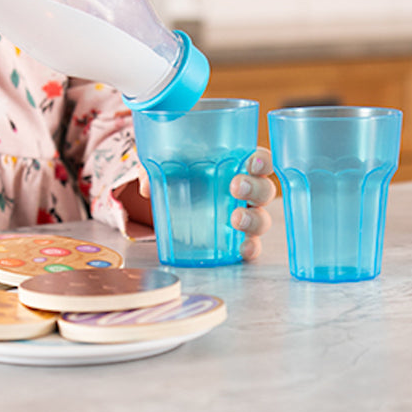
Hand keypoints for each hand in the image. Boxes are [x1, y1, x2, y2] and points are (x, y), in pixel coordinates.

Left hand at [130, 147, 275, 261]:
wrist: (172, 197)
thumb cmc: (181, 172)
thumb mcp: (167, 164)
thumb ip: (156, 169)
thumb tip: (147, 186)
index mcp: (237, 166)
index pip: (260, 160)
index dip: (261, 161)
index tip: (251, 161)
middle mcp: (247, 191)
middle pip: (265, 190)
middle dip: (255, 188)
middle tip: (235, 186)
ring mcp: (244, 216)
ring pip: (262, 219)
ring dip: (254, 219)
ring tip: (235, 219)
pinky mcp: (236, 240)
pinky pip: (252, 246)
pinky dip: (251, 248)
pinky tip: (242, 250)